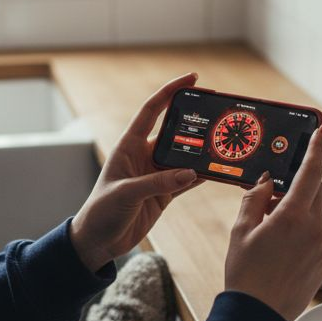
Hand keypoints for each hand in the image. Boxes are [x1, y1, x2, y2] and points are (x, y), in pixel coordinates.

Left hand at [69, 73, 203, 270]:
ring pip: (184, 156)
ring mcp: (155, 175)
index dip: (170, 92)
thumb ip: (158, 182)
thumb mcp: (126, 193)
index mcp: (129, 146)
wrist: (97, 242)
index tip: (191, 78)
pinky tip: (218, 169)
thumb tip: (190, 173)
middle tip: (217, 112)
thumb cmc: (101, 212)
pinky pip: (187, 180)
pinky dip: (202, 176)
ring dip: (201, 150)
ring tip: (224, 141)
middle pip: (174, 132)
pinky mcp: (163, 194)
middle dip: (194, 121)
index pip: (152, 110)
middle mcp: (144, 156)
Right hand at [223, 125, 321, 320]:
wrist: (258, 317)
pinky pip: (316, 237)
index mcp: (293, 216)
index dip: (317, 148)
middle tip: (271, 194)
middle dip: (297, 186)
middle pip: (314, 192)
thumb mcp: (241, 231)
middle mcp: (315, 229)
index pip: (310, 172)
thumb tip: (263, 182)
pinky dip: (301, 233)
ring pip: (314, 216)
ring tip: (269, 230)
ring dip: (297, 212)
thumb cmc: (245, 275)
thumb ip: (254, 200)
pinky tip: (279, 249)